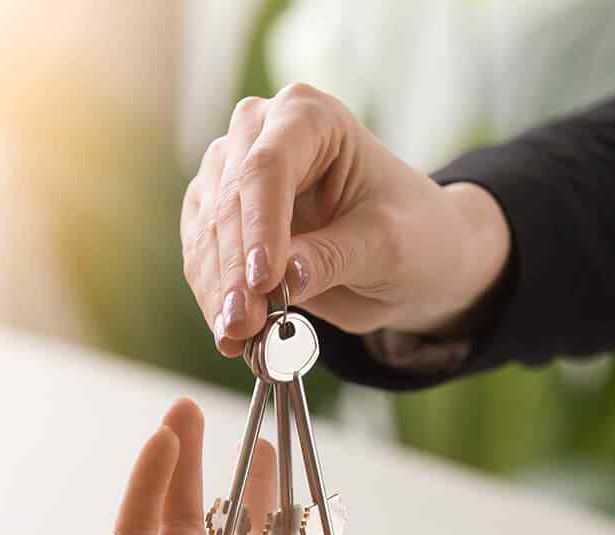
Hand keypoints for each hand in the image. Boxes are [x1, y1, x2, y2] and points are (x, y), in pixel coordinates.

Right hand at [78, 396, 386, 534]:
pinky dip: (149, 479)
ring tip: (186, 406)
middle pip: (236, 528)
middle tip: (257, 441)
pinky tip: (164, 436)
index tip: (300, 474)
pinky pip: (137, 521)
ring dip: (184, 460)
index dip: (295, 511)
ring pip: (178, 515)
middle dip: (249, 480)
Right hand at [181, 83, 509, 356]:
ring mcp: (232, 174)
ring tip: (236, 336)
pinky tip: (229, 333)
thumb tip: (285, 277)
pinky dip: (213, 298)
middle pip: (230, 200)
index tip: (263, 282)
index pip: (269, 166)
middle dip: (235, 271)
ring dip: (217, 290)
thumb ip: (335, 256)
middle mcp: (260, 134)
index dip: (261, 226)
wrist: (404, 259)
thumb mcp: (388, 246)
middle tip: (244, 324)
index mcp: (310, 117)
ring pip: (207, 233)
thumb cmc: (411, 234)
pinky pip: (203, 259)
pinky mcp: (218, 219)